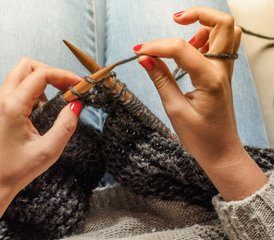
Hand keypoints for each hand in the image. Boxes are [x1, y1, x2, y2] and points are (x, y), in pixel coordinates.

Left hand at [0, 58, 82, 238]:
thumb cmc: (15, 171)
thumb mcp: (48, 151)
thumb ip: (65, 126)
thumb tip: (76, 105)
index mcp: (12, 106)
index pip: (41, 74)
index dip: (64, 75)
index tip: (80, 85)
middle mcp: (1, 99)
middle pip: (27, 66)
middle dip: (51, 72)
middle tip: (68, 88)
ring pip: (21, 74)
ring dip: (42, 81)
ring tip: (56, 101)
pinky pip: (16, 88)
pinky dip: (33, 90)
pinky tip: (42, 110)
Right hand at [134, 7, 266, 200]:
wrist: (221, 152)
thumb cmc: (200, 137)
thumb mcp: (174, 109)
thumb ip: (161, 79)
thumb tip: (145, 58)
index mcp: (210, 79)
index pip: (180, 48)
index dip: (156, 46)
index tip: (139, 51)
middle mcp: (222, 70)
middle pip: (223, 23)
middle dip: (198, 14)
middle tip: (176, 20)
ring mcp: (225, 70)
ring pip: (226, 31)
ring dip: (204, 27)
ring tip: (183, 42)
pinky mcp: (222, 74)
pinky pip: (221, 45)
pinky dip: (206, 40)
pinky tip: (190, 53)